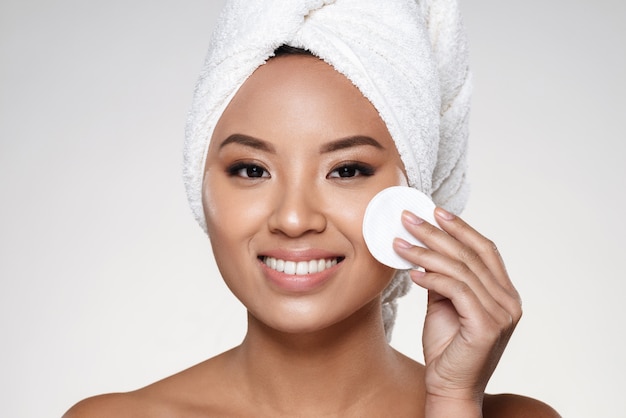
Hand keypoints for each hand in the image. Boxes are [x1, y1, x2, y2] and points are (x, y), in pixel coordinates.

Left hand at [393, 207, 521, 414]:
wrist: (449, 388)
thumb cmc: (447, 349)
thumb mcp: (445, 306)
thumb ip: (444, 279)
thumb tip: (426, 251)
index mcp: (504, 293)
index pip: (485, 250)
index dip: (461, 228)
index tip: (435, 211)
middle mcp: (508, 301)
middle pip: (470, 255)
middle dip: (436, 233)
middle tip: (409, 219)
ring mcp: (501, 314)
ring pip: (460, 269)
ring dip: (426, 253)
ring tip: (399, 244)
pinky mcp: (486, 326)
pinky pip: (456, 290)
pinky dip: (432, 277)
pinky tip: (412, 273)